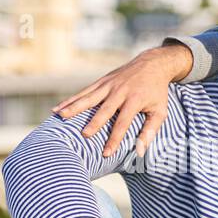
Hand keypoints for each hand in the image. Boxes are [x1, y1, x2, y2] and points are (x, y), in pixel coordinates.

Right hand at [51, 44, 191, 156]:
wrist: (153, 64)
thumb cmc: (156, 92)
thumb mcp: (160, 111)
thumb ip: (150, 131)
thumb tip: (141, 151)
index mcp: (135, 100)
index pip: (123, 123)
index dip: (114, 139)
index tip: (106, 153)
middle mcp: (120, 91)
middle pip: (104, 109)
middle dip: (94, 122)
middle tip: (83, 135)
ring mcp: (109, 84)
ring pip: (89, 97)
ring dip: (74, 107)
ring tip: (59, 116)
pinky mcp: (102, 81)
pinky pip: (84, 91)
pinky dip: (71, 100)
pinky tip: (58, 108)